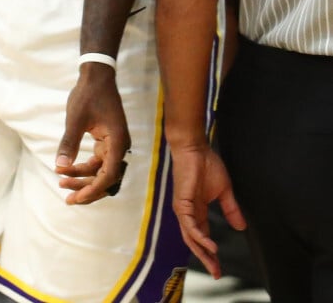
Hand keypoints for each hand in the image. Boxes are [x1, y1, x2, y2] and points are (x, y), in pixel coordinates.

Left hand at [55, 64, 130, 203]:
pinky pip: (97, 160)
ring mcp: (114, 143)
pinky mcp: (107, 140)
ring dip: (83, 178)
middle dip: (87, 188)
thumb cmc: (87, 94)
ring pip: (101, 170)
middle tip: (67, 199)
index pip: (109, 175)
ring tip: (62, 182)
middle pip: (106, 177)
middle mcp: (119, 145)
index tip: (76, 198)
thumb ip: (69, 143)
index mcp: (117, 141)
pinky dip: (83, 166)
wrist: (96, 76)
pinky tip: (66, 169)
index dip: (93, 189)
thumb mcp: (75, 119)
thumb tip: (61, 165)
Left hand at [169, 144, 246, 279]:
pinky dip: (199, 237)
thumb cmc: (206, 164)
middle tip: (216, 274)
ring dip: (202, 252)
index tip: (219, 268)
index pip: (203, 236)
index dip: (210, 253)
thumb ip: (230, 209)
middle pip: (195, 242)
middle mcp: (188, 213)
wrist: (195, 148)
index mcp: (197, 210)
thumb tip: (240, 227)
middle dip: (205, 258)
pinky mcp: (182, 203)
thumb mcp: (223, 191)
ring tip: (214, 264)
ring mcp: (183, 209)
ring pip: (190, 237)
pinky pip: (190, 225)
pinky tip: (210, 245)